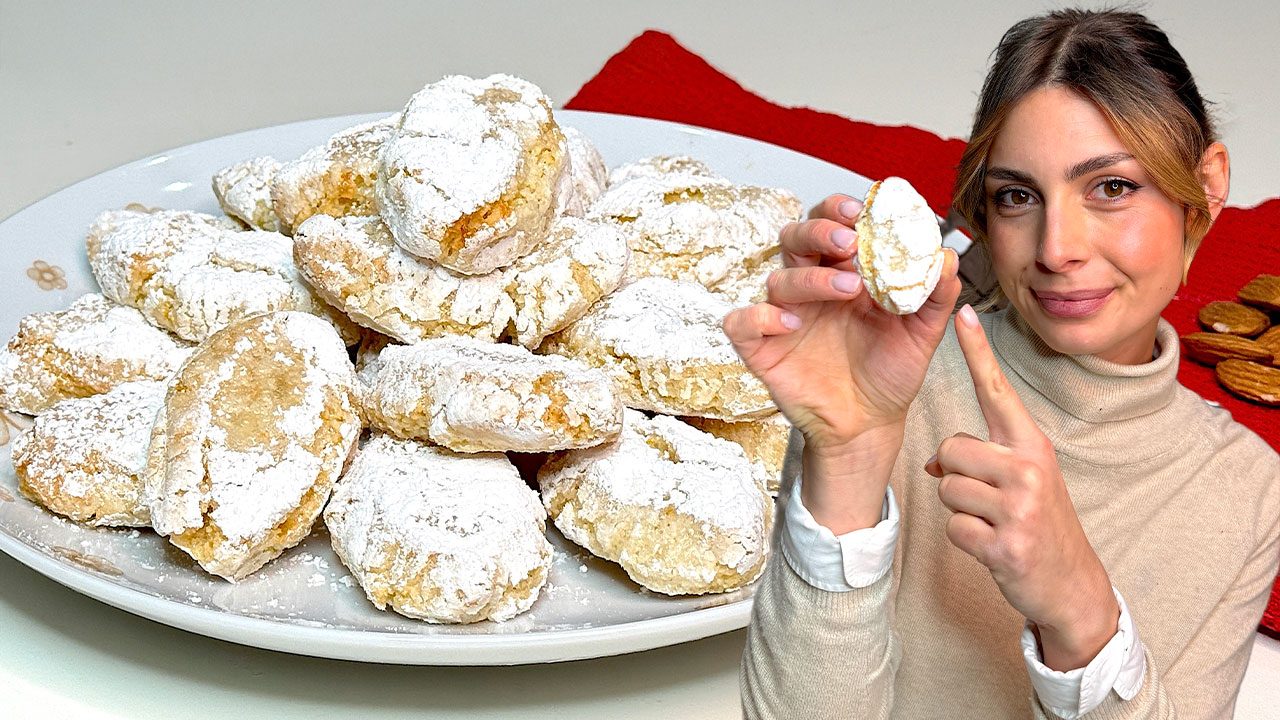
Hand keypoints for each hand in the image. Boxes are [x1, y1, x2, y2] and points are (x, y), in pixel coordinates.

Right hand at [722, 193, 961, 450]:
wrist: (870, 424)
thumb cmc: (889, 372)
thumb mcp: (922, 334)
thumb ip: (936, 295)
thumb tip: (946, 257)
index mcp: (845, 273)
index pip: (833, 226)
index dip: (840, 210)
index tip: (863, 209)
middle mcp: (811, 288)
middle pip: (796, 239)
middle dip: (819, 231)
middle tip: (849, 242)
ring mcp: (785, 317)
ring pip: (777, 278)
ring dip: (810, 278)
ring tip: (848, 290)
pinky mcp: (763, 349)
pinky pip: (742, 322)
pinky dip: (760, 317)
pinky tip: (791, 325)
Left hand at [925, 305, 1119, 670]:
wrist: (1070, 584)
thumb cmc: (1037, 523)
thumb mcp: (1019, 481)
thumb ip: (981, 459)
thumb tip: (933, 461)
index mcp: (1032, 444)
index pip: (997, 390)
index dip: (978, 352)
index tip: (963, 312)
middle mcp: (1029, 467)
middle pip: (950, 447)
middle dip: (955, 475)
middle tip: (988, 499)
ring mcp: (1019, 507)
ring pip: (947, 488)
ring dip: (960, 509)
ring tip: (994, 522)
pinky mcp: (1005, 544)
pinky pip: (953, 527)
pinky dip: (965, 540)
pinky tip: (993, 546)